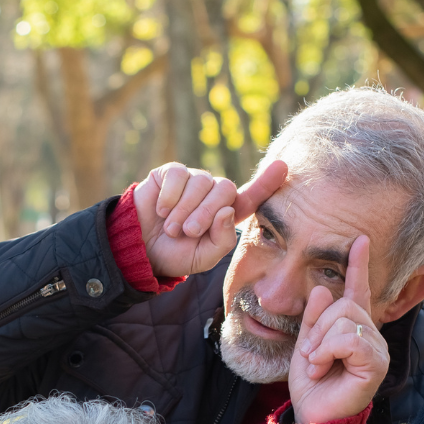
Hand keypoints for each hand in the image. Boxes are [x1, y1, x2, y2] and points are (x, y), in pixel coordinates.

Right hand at [134, 158, 287, 277]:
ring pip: (201, 183)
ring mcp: (194, 181)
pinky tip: (161, 210)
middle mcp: (213, 194)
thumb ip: (222, 240)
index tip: (282, 166)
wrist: (141, 249)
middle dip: (206, 213)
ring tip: (172, 228)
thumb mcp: (203, 257)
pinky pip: (179, 175)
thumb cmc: (176, 254)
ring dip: (185, 209)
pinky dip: (170, 196)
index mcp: (227, 214)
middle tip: (189, 232)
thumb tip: (227, 210)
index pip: (252, 197)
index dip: (266, 182)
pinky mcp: (172, 173)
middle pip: (225, 190)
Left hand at [288, 235, 388, 423]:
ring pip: (345, 319)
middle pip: (344, 304)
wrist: (313, 415)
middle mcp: (370, 335)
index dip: (358, 266)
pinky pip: (350, 339)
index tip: (360, 240)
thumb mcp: (306, 344)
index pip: (358, 291)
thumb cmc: (313, 385)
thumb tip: (321, 288)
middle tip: (311, 355)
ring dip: (320, 342)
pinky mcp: (376, 363)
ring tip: (317, 364)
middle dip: (318, 327)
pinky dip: (328, 351)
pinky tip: (323, 367)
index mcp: (353, 328)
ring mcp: (376, 348)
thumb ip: (313, 318)